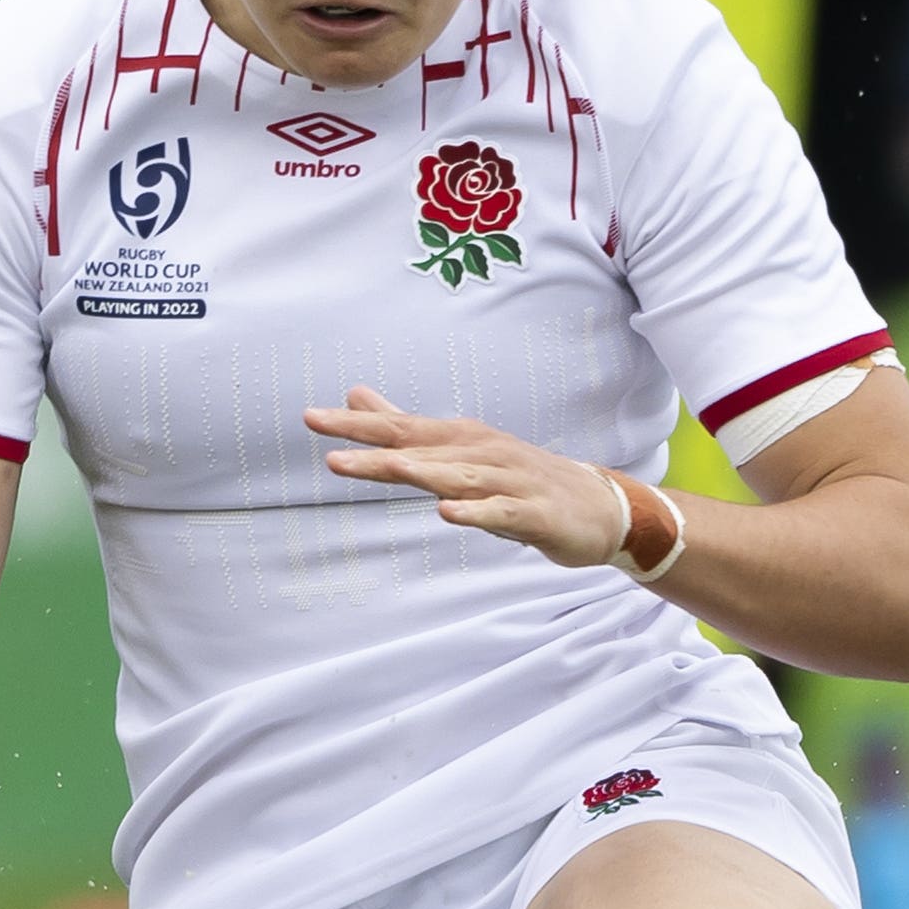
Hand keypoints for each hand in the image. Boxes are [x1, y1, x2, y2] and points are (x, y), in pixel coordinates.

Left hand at [307, 386, 627, 567]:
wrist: (598, 505)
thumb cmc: (517, 477)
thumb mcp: (457, 451)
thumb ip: (403, 427)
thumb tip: (354, 394)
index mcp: (458, 439)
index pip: (399, 428)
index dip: (356, 425)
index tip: (310, 418)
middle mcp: (481, 453)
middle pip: (421, 450)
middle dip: (376, 449)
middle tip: (329, 453)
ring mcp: (507, 481)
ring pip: (458, 477)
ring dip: (423, 473)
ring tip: (388, 469)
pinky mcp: (531, 514)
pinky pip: (499, 513)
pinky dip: (474, 513)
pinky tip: (447, 514)